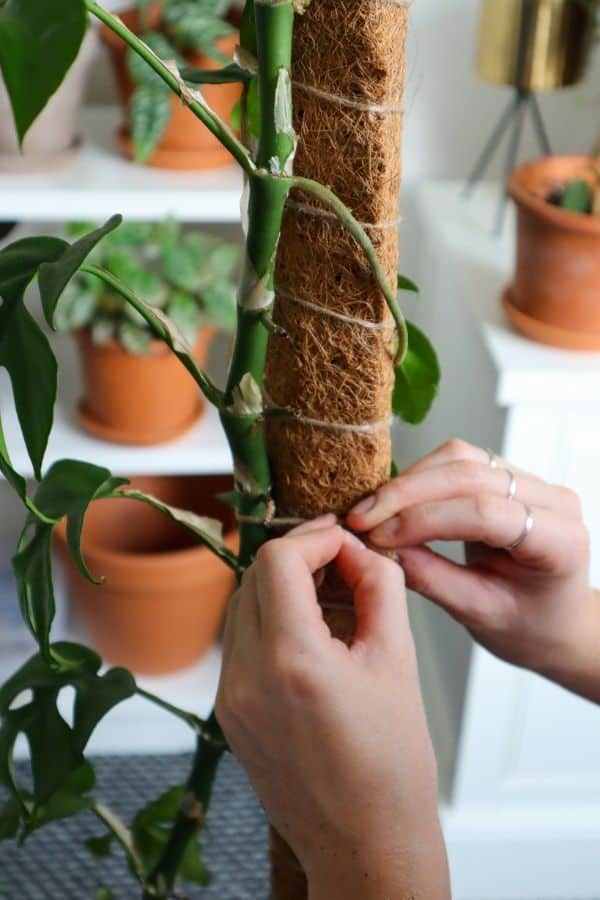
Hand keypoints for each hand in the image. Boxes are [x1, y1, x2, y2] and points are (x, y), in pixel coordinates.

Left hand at [216, 517, 449, 899]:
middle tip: (340, 563)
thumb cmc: (391, 764)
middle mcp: (246, 677)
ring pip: (241, 607)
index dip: (315, 539)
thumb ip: (378, 587)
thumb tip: (359, 550)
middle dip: (298, 558)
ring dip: (280, 588)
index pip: (278, 560)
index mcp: (291, 661)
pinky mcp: (228, 714)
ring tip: (328, 597)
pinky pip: (239, 643)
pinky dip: (270, 622)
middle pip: (253, 578)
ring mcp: (230, 698)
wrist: (365, 843)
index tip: (344, 543)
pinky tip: (309, 634)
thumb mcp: (398, 660)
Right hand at [347, 439, 599, 702]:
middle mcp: (551, 500)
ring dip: (409, 480)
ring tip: (371, 509)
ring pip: (460, 458)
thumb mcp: (479, 613)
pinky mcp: (506, 476)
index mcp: (559, 540)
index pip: (486, 512)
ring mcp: (530, 482)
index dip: (425, 519)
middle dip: (407, 493)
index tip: (379, 535)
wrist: (553, 620)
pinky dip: (419, 477)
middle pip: (471, 474)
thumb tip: (378, 547)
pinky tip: (392, 500)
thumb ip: (430, 578)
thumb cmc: (528, 625)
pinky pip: (458, 460)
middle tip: (361, 518)